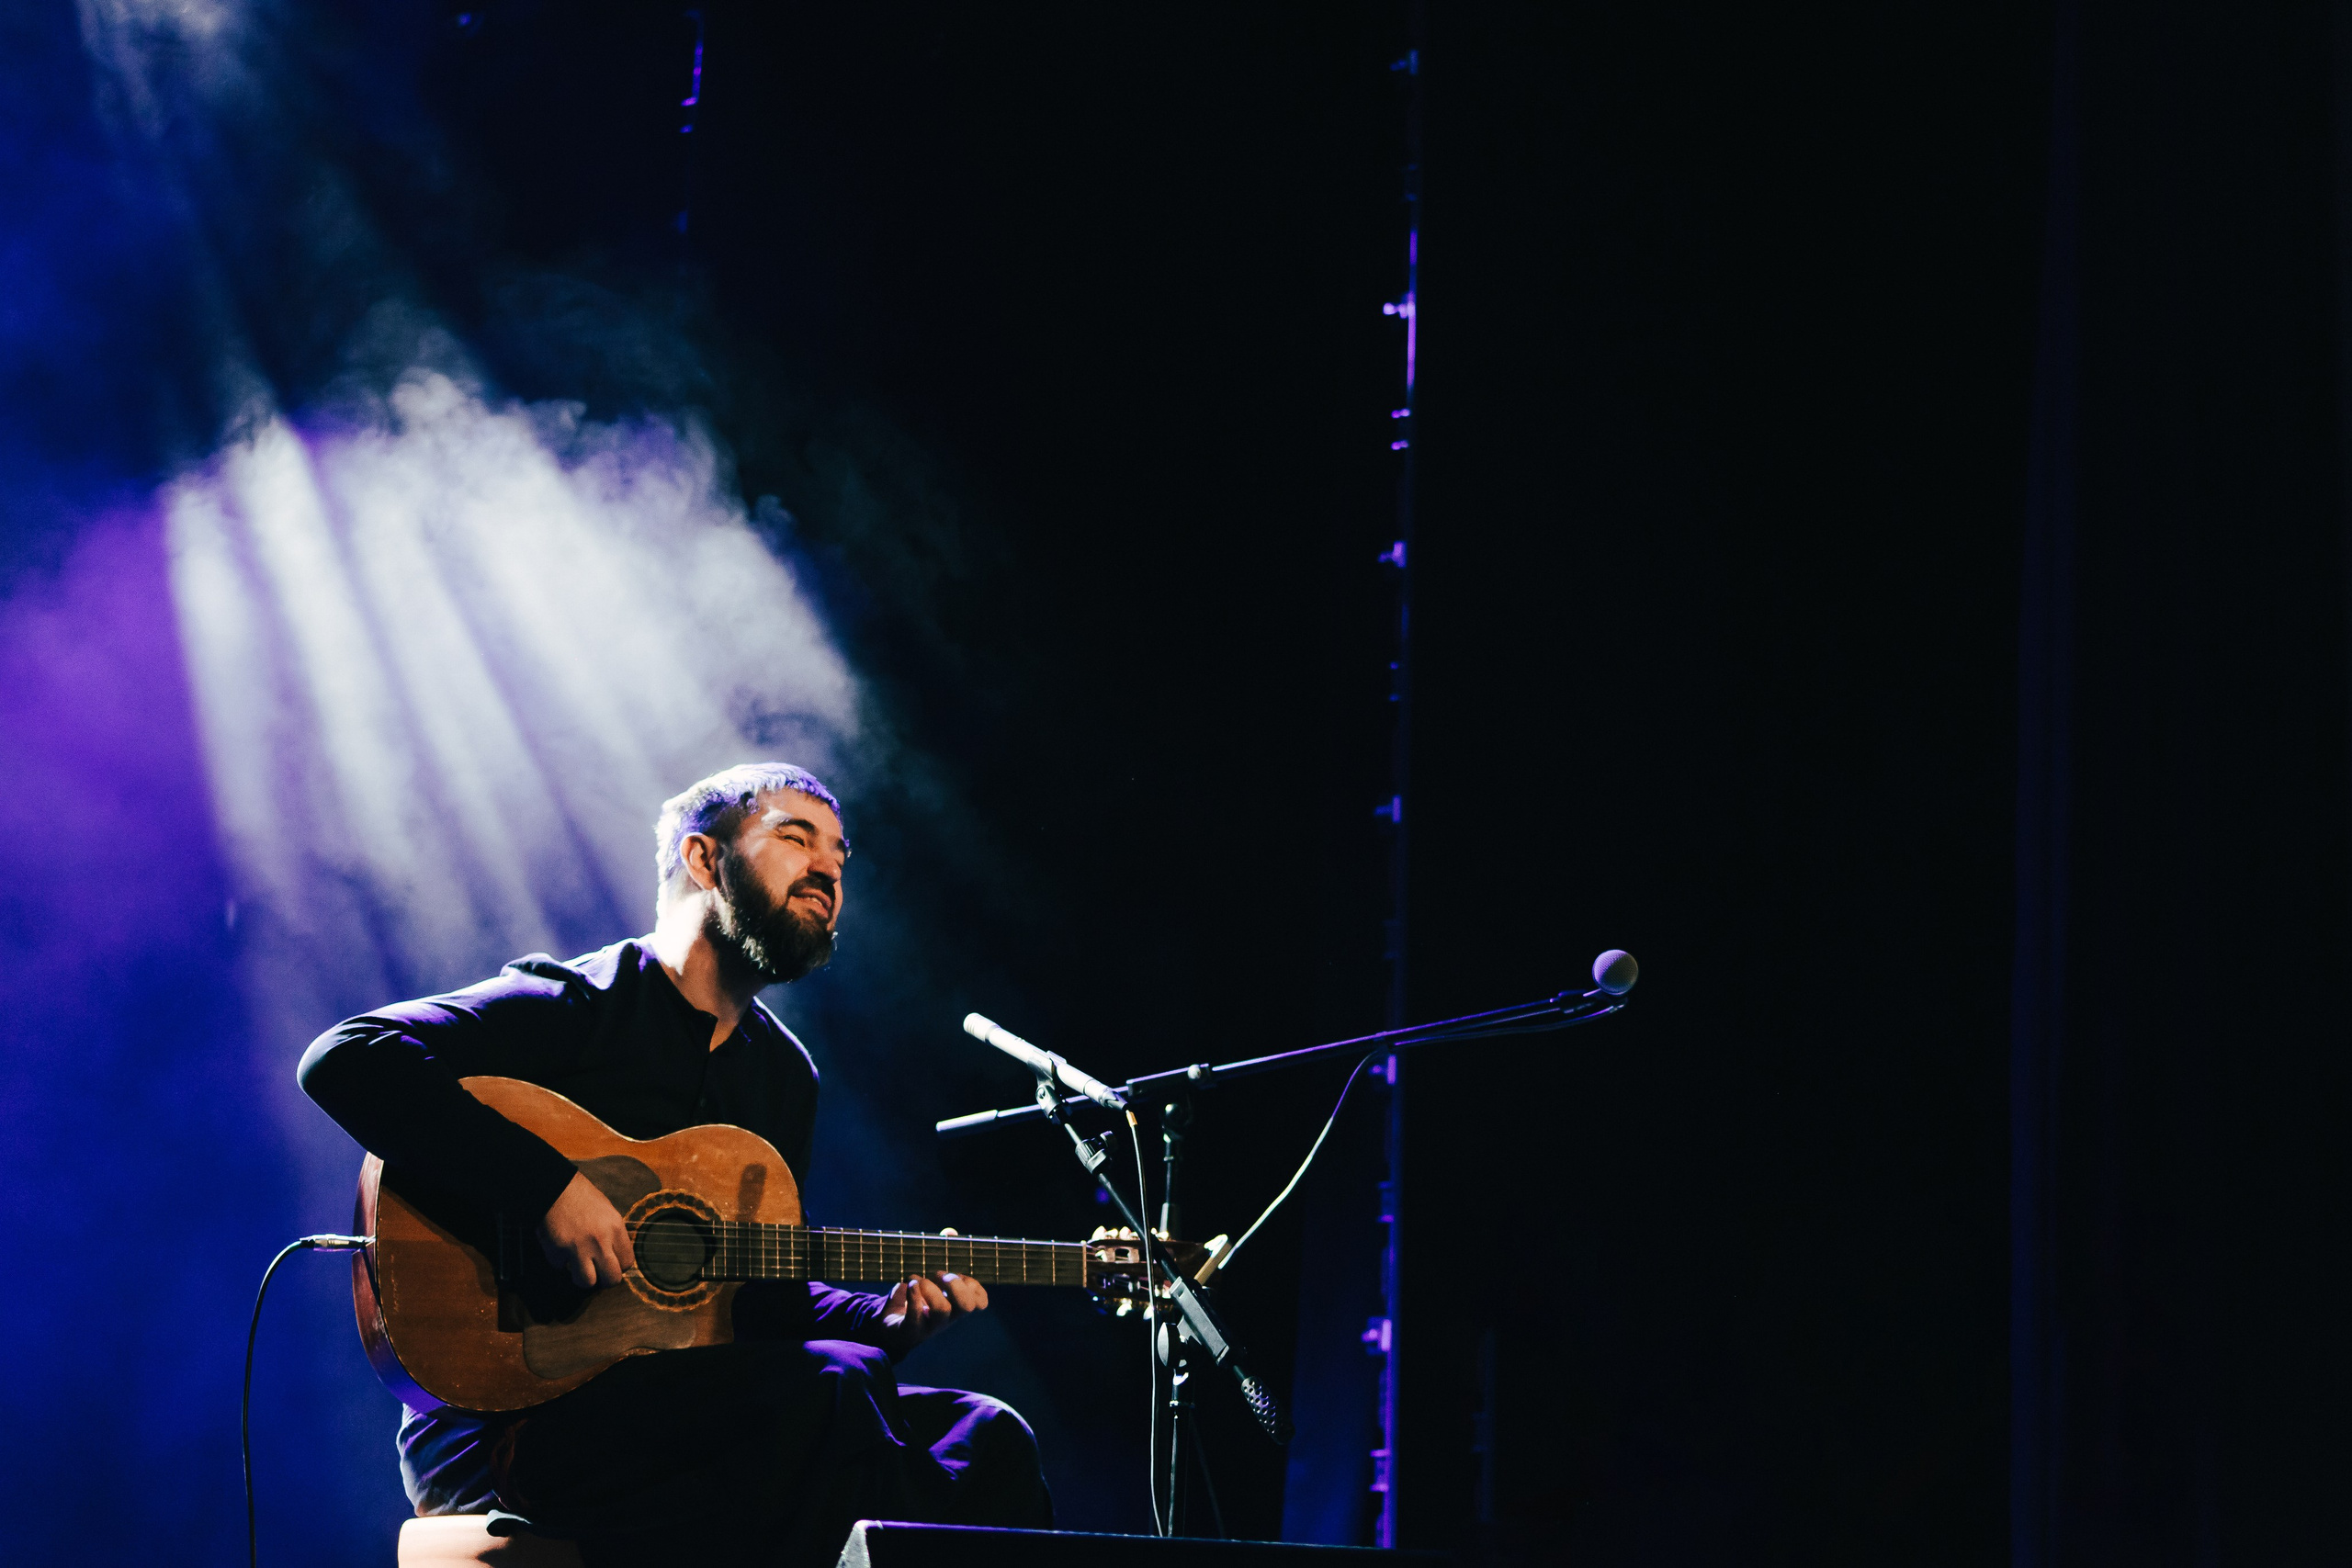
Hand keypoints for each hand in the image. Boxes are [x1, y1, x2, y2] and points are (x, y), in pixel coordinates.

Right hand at [536, 1171, 635, 1287]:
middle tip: (597, 1273)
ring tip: (578, 1268)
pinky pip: (560, 1268)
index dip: (619, 1266)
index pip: (627, 1262)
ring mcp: (578, 1248)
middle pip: (611, 1279)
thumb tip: (616, 1256)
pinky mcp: (557, 1251)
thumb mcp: (607, 1212)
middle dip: (604, 1280)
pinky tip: (560, 1249)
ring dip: (582, 1278)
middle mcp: (600, 1241)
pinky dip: (560, 1262)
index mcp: (615, 1228)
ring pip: (587, 1283)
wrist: (554, 1187)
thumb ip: (613, 1235)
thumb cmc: (582, 1197)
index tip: (611, 1263)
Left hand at [882, 1251, 989, 1353]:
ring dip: (930, 1289)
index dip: (975, 1286)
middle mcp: (948, 1318)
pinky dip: (914, 1297)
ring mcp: (931, 1326)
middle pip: (966, 1307)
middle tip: (941, 1275)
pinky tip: (909, 1284)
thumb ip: (940, 1254)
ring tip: (917, 1279)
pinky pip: (915, 1316)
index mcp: (956, 1306)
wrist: (888, 1326)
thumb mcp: (928, 1277)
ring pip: (942, 1310)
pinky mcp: (911, 1330)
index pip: (979, 1302)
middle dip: (956, 1287)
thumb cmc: (914, 1298)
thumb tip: (950, 1232)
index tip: (958, 1275)